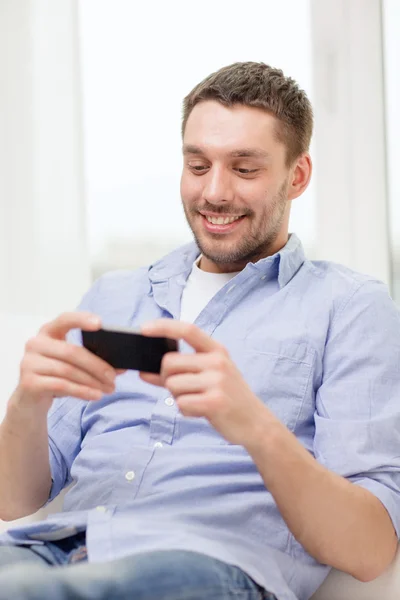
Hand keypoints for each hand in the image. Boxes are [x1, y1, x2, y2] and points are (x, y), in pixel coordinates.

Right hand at [14, 312, 120, 412]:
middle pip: (71, 352)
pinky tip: (96, 395)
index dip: (81, 320)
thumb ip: (93, 360)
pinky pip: (62, 385)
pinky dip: (82, 391)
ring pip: (68, 371)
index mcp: (48, 332)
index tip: (100, 323)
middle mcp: (35, 344)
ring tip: (109, 389)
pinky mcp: (29, 383)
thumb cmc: (56, 375)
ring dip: (92, 381)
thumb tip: (120, 367)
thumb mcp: (72, 364)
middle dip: (96, 365)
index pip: (64, 319)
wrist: (30, 399)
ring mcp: (29, 363)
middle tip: (113, 377)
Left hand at [140, 319, 270, 447]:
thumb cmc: (227, 397)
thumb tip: (143, 372)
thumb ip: (178, 372)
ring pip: (172, 385)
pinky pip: (181, 403)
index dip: (163, 327)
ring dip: (178, 397)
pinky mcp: (214, 401)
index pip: (187, 330)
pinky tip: (202, 411)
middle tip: (185, 390)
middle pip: (169, 362)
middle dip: (167, 378)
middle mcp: (217, 361)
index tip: (143, 329)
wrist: (255, 423)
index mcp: (216, 350)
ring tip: (198, 401)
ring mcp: (217, 381)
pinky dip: (186, 410)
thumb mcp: (208, 377)